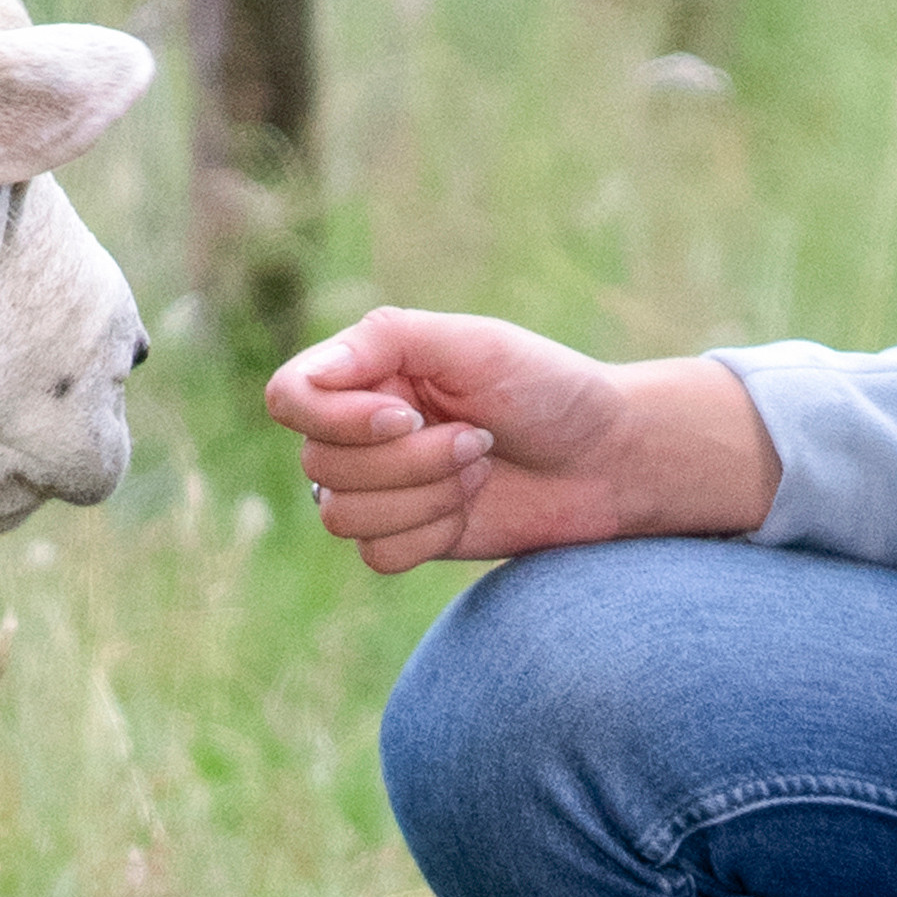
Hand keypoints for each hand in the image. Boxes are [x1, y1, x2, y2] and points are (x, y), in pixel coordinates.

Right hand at [258, 309, 779, 572]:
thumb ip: (386, 340)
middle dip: (410, 462)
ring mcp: (379, 486)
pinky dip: (431, 535)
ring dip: (425, 497)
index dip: (336, 418)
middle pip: (321, 466)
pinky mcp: (405, 537)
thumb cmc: (545, 388)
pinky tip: (473, 508)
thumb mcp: (473, 344)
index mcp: (367, 370)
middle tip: (480, 439)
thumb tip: (311, 378)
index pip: (289, 397)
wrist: (607, 459)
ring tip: (480, 468)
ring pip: (342, 516)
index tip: (407, 416)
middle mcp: (359, 428)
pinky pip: (376, 555)